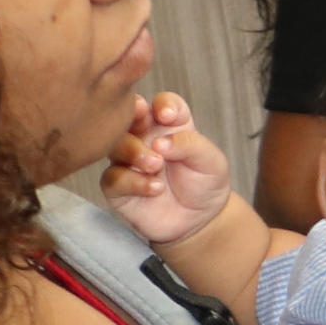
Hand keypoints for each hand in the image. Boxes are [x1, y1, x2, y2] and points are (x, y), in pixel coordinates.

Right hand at [102, 92, 235, 246]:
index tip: (168, 115)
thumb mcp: (211, 162)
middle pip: (130, 118)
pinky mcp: (118, 186)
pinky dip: (133, 181)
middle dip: (135, 118)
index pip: (163, 103)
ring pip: (115, 145)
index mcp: (170, 127)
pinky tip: (155, 188)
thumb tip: (160, 142)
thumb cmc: (204, 184)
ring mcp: (128, 161)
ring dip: (134, 151)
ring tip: (156, 164)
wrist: (200, 221)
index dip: (163, 104)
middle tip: (147, 127)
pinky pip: (113, 178)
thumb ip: (191, 145)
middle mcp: (145, 138)